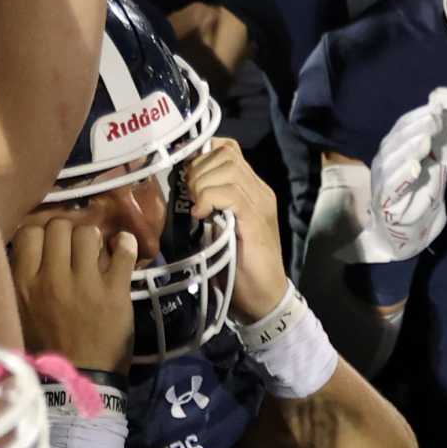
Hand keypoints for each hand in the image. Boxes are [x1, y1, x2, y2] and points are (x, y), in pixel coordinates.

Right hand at [10, 215, 136, 370]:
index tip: (50, 242)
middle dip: (68, 231)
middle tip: (74, 246)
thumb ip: (23, 280)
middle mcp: (52, 278)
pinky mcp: (115, 291)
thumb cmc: (46, 346)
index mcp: (23, 284)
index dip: (42, 232)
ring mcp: (85, 283)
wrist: (79, 377)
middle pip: (59, 226)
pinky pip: (123, 252)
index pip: (29, 232)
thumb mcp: (20, 312)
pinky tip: (123, 246)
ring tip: (96, 250)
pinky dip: (125, 244)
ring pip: (88, 233)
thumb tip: (32, 248)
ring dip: (93, 238)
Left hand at [185, 137, 285, 322]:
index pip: (228, 149)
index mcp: (252, 190)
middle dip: (198, 169)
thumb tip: (183, 187)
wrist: (263, 297)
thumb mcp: (219, 227)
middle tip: (190, 197)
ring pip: (227, 168)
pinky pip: (230, 192)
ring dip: (202, 184)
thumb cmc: (237, 267)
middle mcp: (259, 191)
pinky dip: (209, 199)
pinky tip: (201, 216)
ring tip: (196, 207)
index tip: (188, 179)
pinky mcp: (256, 220)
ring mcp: (260, 204)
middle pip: (226, 153)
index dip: (202, 156)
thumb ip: (209, 205)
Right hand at [369, 88, 446, 259]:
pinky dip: (404, 175)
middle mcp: (385, 162)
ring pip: (392, 160)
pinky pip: (392, 186)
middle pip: (396, 140)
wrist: (408, 235)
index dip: (419, 114)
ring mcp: (382, 181)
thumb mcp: (437, 163)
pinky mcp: (384, 202)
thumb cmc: (421, 196)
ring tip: (426, 139)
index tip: (438, 105)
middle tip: (434, 119)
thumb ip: (441, 136)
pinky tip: (416, 167)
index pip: (403, 127)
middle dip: (416, 128)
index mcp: (395, 150)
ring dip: (409, 148)